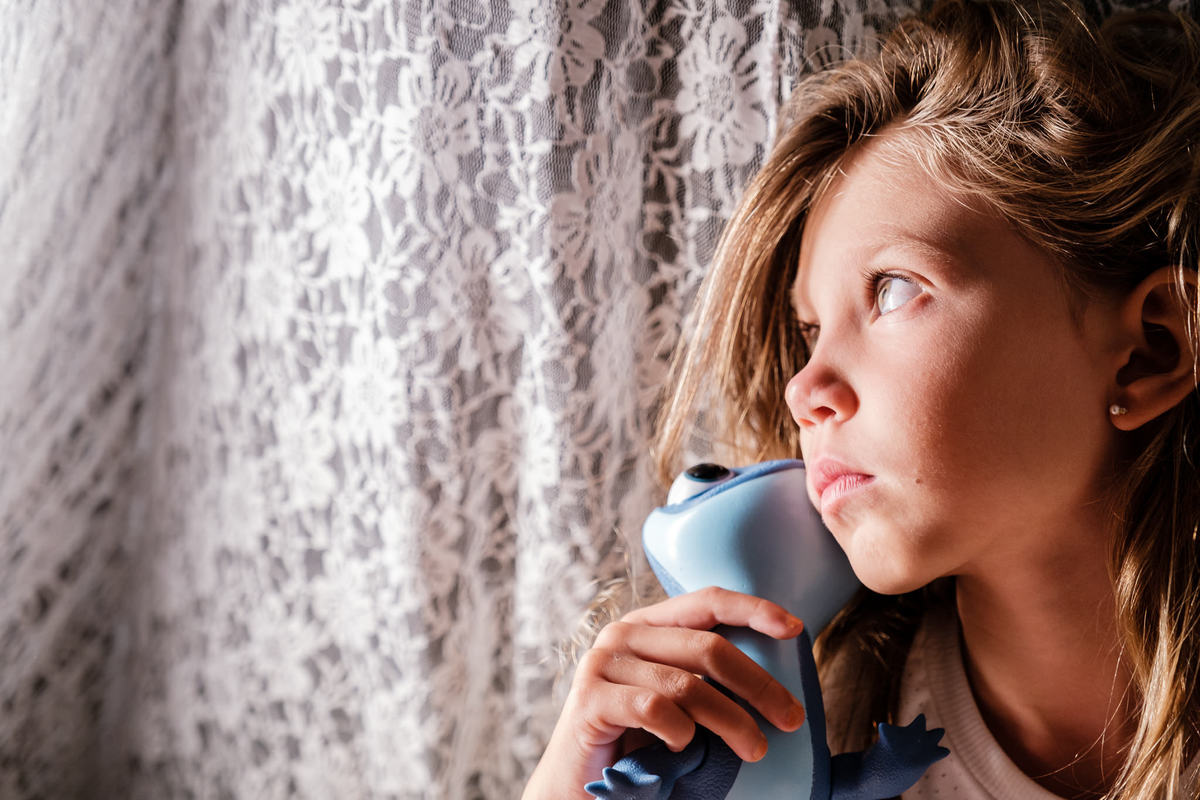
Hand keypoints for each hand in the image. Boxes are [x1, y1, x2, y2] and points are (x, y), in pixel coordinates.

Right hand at [521, 587, 807, 799]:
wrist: (578, 782)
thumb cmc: (637, 741)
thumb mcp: (676, 700)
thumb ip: (705, 679)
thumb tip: (776, 686)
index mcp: (648, 624)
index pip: (706, 600)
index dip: (752, 608)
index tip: (794, 628)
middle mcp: (623, 634)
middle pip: (707, 647)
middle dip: (758, 684)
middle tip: (790, 718)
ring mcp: (603, 663)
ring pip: (687, 685)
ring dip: (732, 720)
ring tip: (754, 749)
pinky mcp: (590, 698)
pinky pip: (654, 710)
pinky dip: (680, 733)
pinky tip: (683, 748)